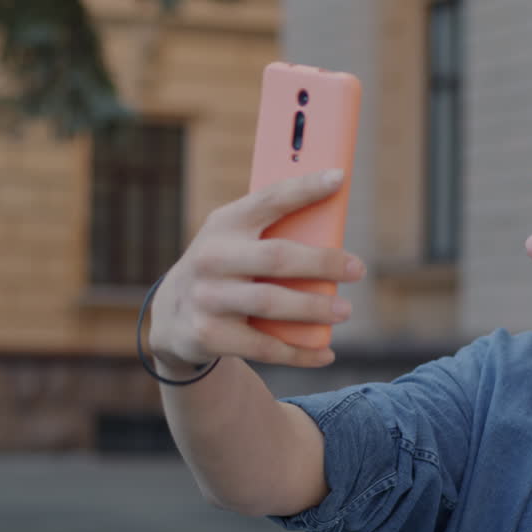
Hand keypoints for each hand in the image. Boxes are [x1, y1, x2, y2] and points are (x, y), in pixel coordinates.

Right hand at [147, 169, 364, 373]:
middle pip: (277, 257)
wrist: (174, 315)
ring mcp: (207, 297)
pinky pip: (264, 346)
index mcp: (225, 223)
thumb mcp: (237, 241)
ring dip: (314, 308)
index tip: (339, 178)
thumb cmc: (227, 267)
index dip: (304, 188)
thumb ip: (274, 234)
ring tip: (345, 310)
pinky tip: (326, 353)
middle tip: (357, 269)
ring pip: (270, 303)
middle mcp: (212, 257)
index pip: (268, 198)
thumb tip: (334, 235)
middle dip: (322, 263)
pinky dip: (300, 352)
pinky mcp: (209, 335)